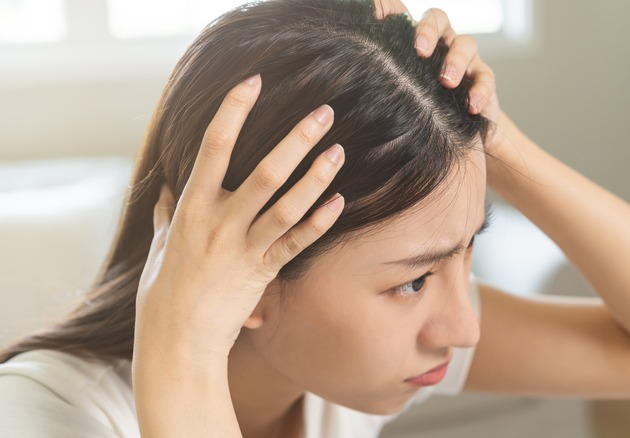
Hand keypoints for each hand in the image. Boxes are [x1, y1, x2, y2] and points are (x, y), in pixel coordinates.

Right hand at [134, 74, 344, 361]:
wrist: (177, 341)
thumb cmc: (164, 292)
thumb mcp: (161, 247)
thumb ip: (169, 215)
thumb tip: (168, 189)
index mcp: (191, 209)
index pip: (212, 149)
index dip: (232, 112)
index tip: (252, 83)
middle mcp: (220, 224)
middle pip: (265, 173)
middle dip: (296, 140)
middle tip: (323, 112)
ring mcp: (244, 249)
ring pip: (288, 207)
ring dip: (316, 178)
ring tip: (338, 150)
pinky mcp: (262, 273)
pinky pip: (296, 244)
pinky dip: (318, 223)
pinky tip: (339, 201)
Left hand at [375, 0, 502, 149]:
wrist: (455, 135)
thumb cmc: (417, 109)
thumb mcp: (394, 93)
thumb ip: (378, 76)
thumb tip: (348, 66)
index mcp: (418, 42)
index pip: (408, 17)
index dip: (398, 12)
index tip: (385, 23)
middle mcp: (442, 45)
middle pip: (440, 20)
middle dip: (428, 32)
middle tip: (419, 51)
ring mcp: (466, 61)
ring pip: (466, 44)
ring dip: (456, 60)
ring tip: (446, 82)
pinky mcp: (483, 82)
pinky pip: (487, 79)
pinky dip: (480, 91)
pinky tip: (471, 106)